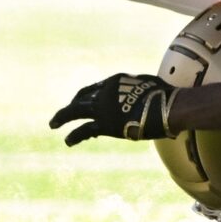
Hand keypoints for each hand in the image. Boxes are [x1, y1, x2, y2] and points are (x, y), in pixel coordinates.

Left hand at [50, 73, 175, 144]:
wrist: (167, 107)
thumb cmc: (165, 95)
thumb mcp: (149, 85)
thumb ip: (138, 90)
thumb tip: (144, 96)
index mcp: (114, 80)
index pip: (95, 88)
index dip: (87, 97)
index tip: (82, 103)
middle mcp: (104, 91)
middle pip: (81, 97)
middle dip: (70, 106)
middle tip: (61, 114)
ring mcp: (103, 107)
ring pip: (75, 111)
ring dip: (62, 117)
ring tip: (53, 124)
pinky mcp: (105, 124)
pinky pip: (84, 130)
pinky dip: (74, 135)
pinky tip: (68, 141)